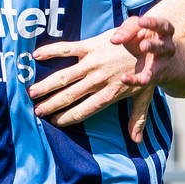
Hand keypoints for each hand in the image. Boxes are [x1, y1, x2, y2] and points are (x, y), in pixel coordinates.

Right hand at [29, 36, 154, 141]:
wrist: (153, 42)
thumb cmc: (149, 70)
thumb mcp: (145, 96)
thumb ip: (138, 119)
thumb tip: (136, 141)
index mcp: (108, 95)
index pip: (82, 111)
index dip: (67, 118)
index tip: (54, 122)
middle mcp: (97, 80)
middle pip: (69, 96)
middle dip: (51, 105)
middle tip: (36, 111)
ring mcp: (92, 63)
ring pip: (63, 77)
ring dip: (45, 85)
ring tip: (31, 93)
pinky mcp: (91, 45)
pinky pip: (66, 48)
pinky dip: (51, 51)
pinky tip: (36, 56)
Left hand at [111, 12, 176, 88]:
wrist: (162, 61)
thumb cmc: (145, 38)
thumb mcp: (137, 29)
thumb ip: (126, 30)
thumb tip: (113, 40)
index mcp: (165, 31)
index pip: (162, 25)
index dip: (152, 23)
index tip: (140, 21)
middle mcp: (167, 47)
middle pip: (162, 46)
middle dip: (153, 45)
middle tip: (143, 45)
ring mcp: (161, 63)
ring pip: (156, 65)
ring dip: (149, 66)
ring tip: (140, 57)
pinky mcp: (152, 76)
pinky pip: (144, 79)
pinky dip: (134, 80)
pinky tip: (123, 78)